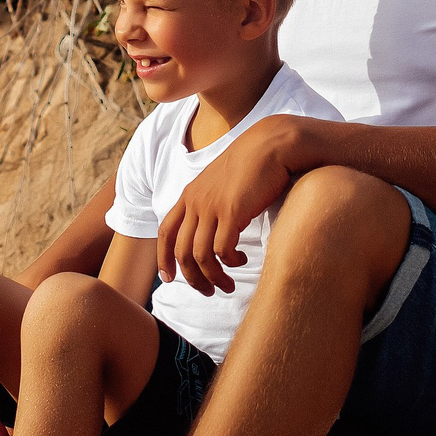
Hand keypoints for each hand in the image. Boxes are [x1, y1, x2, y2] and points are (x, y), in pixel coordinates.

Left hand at [157, 116, 305, 293]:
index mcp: (190, 195)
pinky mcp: (231, 211)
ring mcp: (211, 206)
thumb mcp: (222, 182)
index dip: (164, 258)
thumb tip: (213, 229)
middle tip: (208, 291)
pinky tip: (241, 260)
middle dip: (192, 278)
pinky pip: (221, 249)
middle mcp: (195, 201)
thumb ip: (212, 202)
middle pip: (181, 251)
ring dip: (213, 276)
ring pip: (200, 255)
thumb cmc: (252, 164)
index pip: (165, 232)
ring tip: (227, 285)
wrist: (271, 144)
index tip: (170, 278)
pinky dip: (229, 261)